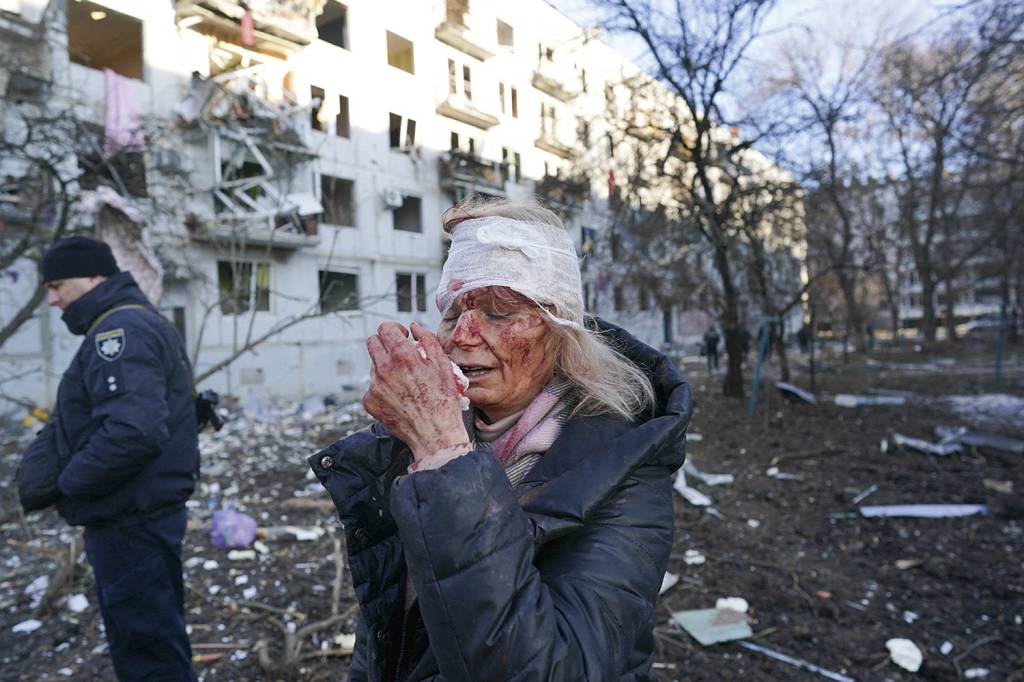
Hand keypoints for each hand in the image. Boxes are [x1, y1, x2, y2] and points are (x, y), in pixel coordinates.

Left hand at [364, 322, 469, 460]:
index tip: (403, 337)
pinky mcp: (370, 402)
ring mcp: (375, 386)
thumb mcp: (443, 365)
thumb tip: (414, 327)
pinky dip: (383, 387)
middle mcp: (384, 369)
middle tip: (399, 354)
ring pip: (373, 365)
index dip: (394, 329)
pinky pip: (372, 386)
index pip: (385, 328)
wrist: (435, 435)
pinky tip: (399, 397)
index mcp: (403, 356)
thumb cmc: (443, 401)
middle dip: (385, 343)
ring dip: (385, 366)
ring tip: (404, 381)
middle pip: (372, 342)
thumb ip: (428, 340)